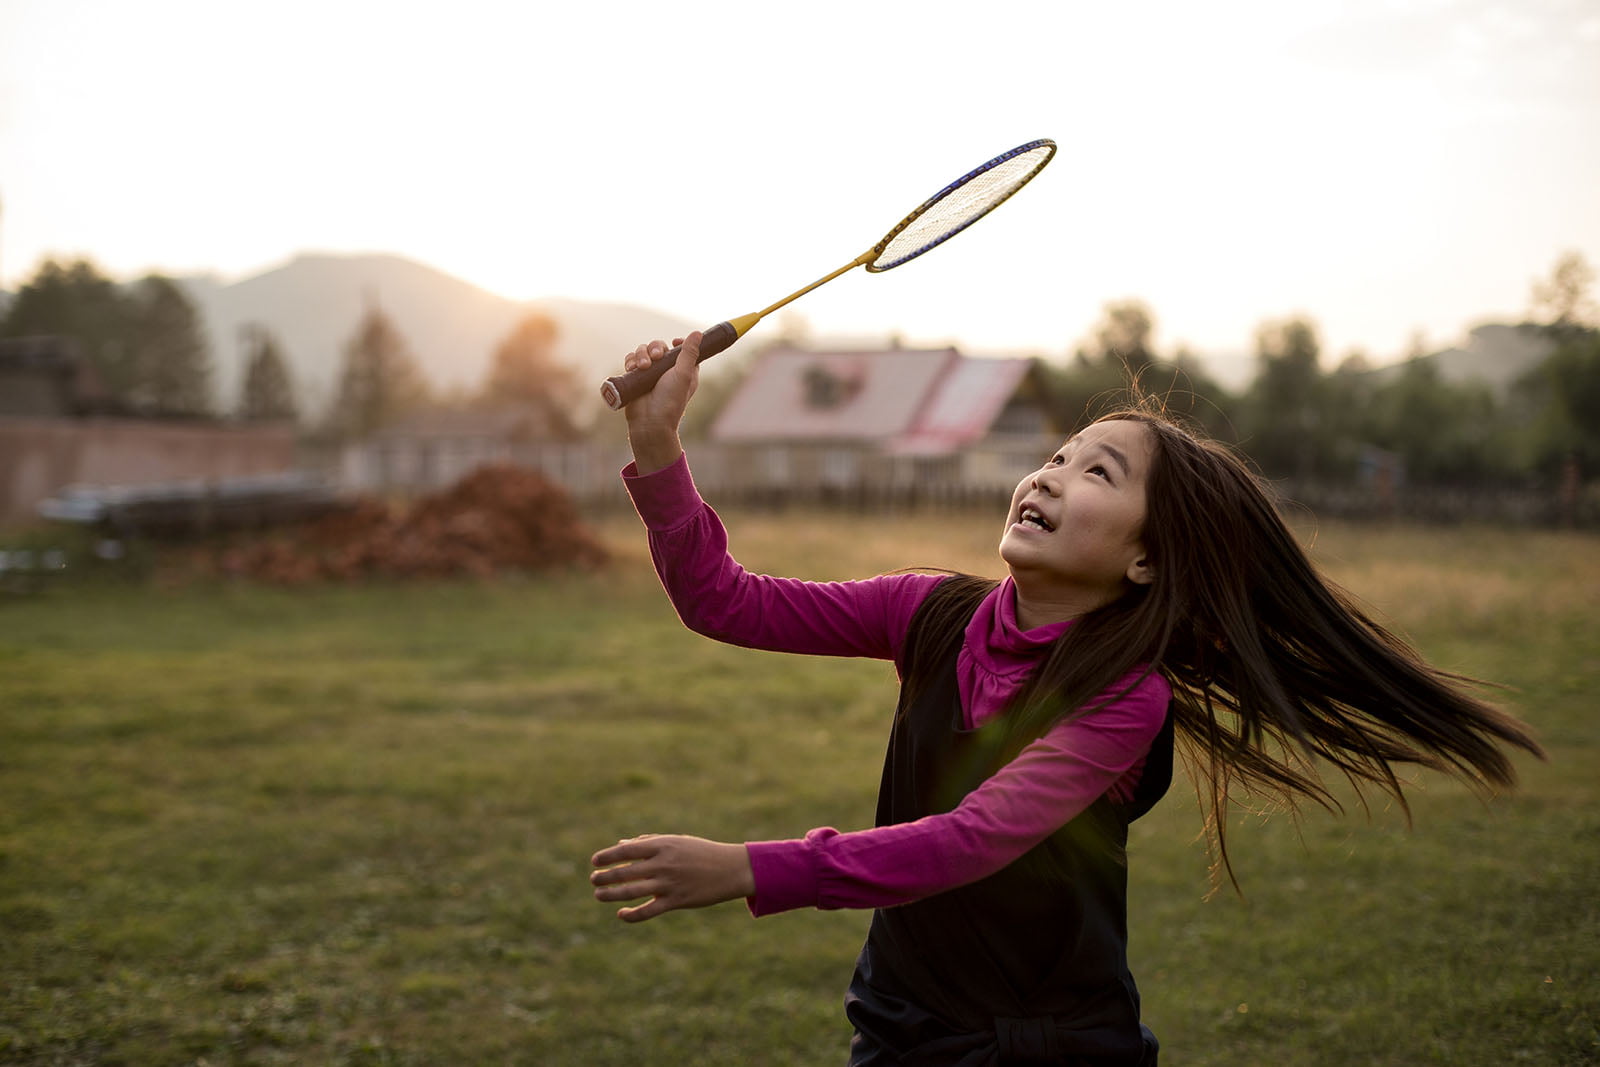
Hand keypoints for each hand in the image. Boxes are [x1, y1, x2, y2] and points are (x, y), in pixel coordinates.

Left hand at [590, 833, 754, 922]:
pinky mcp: (676, 901)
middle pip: (625, 872)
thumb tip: (620, 845)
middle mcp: (663, 864)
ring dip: (611, 895)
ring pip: (632, 892)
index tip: (594, 862)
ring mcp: (669, 884)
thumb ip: (647, 842)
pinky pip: (648, 911)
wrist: (731, 869)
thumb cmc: (701, 852)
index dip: (607, 856)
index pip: (626, 850)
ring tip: (599, 895)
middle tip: (593, 881)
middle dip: (605, 877)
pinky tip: (621, 914)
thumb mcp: (675, 841)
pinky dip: (632, 915)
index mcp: (662, 845)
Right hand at [623, 333, 701, 473]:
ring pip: (642, 351)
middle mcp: (666, 371)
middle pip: (659, 346)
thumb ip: (689, 353)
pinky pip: (631, 360)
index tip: (674, 343)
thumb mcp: (684, 374)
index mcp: (683, 370)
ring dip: (641, 354)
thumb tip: (698, 333)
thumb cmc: (670, 400)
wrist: (649, 421)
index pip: (681, 349)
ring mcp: (649, 374)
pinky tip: (632, 368)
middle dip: (655, 348)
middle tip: (656, 356)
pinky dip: (630, 360)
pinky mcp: (635, 377)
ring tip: (642, 367)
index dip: (678, 344)